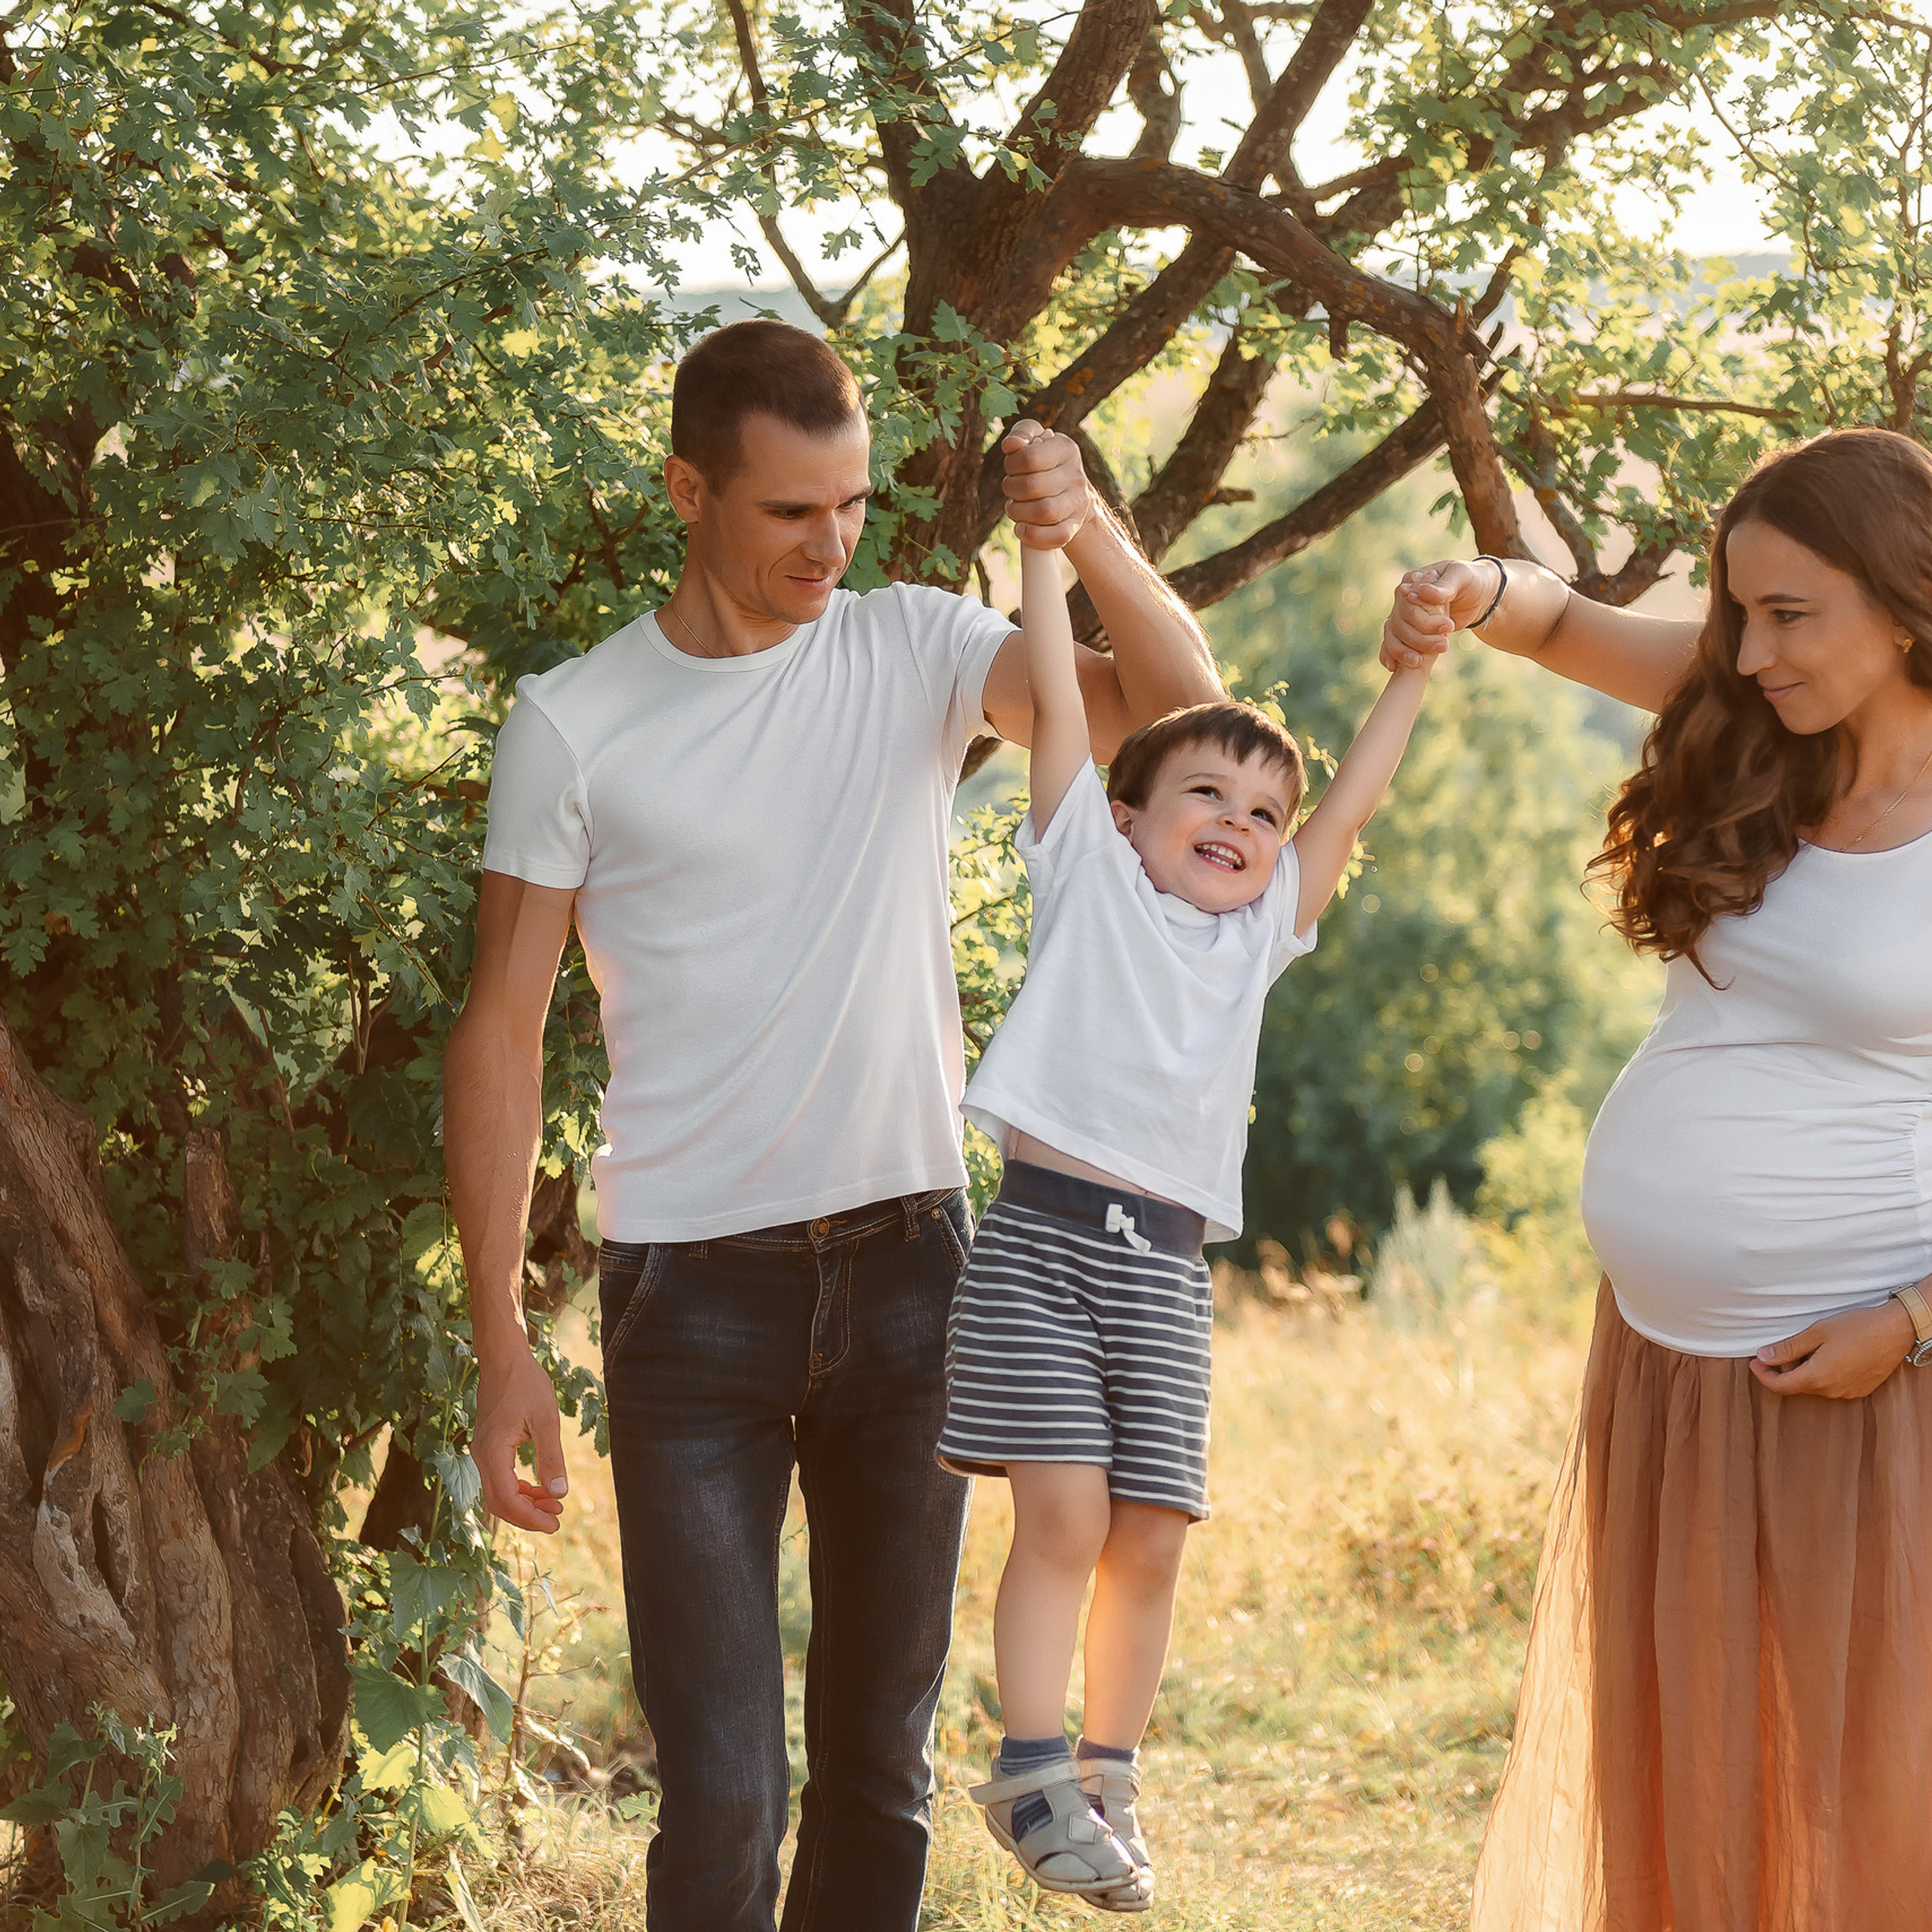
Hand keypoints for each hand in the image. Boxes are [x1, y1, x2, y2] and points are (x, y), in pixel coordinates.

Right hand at [474, 1341, 568, 1531]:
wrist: (503, 1359)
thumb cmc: (526, 1384)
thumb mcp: (546, 1419)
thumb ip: (552, 1457)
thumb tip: (559, 1493)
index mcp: (493, 1452)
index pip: (506, 1499)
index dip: (530, 1517)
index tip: (555, 1523)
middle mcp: (481, 1456)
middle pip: (499, 1503)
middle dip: (528, 1515)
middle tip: (557, 1518)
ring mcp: (482, 1452)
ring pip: (498, 1492)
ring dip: (524, 1503)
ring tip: (553, 1504)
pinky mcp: (488, 1447)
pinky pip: (499, 1478)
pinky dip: (518, 1489)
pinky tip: (539, 1488)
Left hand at [1002, 419, 1091, 550]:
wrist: (1071, 494)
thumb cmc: (1045, 465)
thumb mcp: (1036, 441)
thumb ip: (1022, 434)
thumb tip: (1011, 445)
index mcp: (1066, 449)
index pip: (1030, 458)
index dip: (1012, 464)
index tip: (1012, 468)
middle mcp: (1076, 476)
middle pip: (1033, 486)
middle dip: (1011, 489)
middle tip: (1010, 489)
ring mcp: (1077, 503)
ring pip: (1044, 512)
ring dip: (1018, 512)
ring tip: (1014, 507)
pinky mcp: (1074, 526)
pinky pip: (1056, 536)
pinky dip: (1032, 535)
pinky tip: (1021, 528)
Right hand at [1379, 558, 1499, 670]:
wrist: (1478, 595)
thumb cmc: (1470, 581)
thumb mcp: (1461, 577)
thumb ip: (1443, 585)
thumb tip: (1423, 592)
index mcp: (1411, 581)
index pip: (1407, 604)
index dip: (1423, 619)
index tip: (1448, 627)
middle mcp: (1402, 599)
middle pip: (1399, 623)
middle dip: (1419, 639)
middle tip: (1445, 645)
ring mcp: (1403, 616)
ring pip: (1393, 636)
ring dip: (1404, 651)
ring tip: (1420, 663)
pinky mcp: (1407, 631)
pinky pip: (1391, 644)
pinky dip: (1390, 655)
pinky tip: (1393, 667)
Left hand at [1751, 1299, 1915, 1398]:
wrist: (1896, 1331)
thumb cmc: (1856, 1327)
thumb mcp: (1816, 1333)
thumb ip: (1788, 1348)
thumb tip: (1763, 1357)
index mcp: (1817, 1378)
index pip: (1779, 1386)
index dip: (1763, 1375)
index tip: (1755, 1362)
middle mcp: (1832, 1391)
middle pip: (1796, 1387)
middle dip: (1783, 1370)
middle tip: (1782, 1349)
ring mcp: (1848, 1392)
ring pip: (1815, 1386)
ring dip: (1804, 1371)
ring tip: (1808, 1348)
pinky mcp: (1860, 1389)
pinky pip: (1832, 1386)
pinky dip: (1822, 1374)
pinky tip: (1827, 1355)